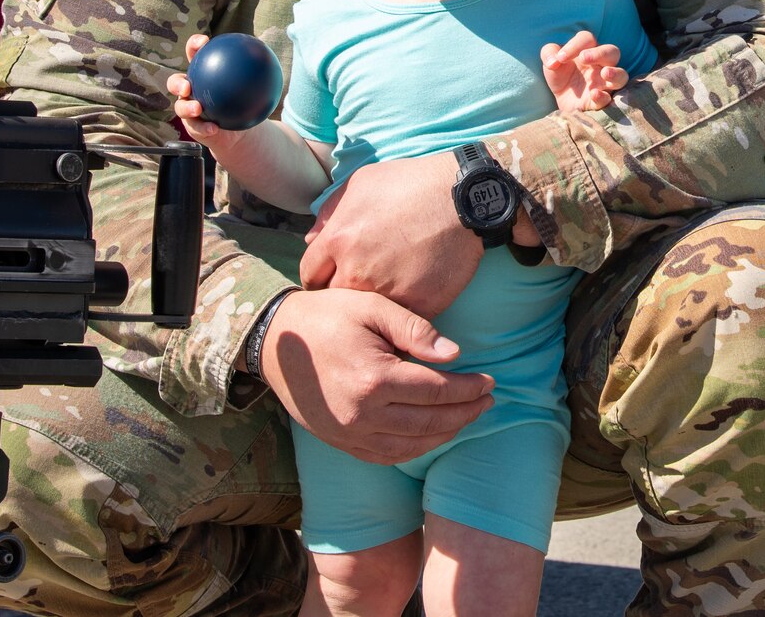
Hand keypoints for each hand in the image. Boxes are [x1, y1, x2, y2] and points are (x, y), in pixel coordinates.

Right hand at [166, 33, 250, 152]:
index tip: (203, 42)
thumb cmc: (243, 100)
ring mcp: (188, 108)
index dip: (194, 45)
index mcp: (201, 73)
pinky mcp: (192, 126)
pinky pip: (196, 127)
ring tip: (198, 109)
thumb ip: (255, 72)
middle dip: (177, 83)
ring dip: (187, 107)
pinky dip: (204, 127)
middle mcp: (190, 89)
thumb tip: (268, 58)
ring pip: (180, 107)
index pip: (194, 55)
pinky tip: (213, 128)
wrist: (238, 126)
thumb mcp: (250, 85)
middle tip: (187, 86)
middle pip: (175, 83)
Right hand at [260, 288, 493, 464]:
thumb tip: (455, 354)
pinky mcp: (339, 442)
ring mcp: (349, 434)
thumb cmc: (327, 315)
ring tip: (467, 417)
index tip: (489, 381)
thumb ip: (416, 329)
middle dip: (465, 412)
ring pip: (411, 445)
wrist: (274, 342)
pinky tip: (432, 435)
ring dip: (445, 434)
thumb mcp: (372, 307)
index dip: (468, 388)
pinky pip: (386, 456)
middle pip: (429, 422)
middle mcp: (363, 414)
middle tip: (487, 400)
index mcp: (375, 379)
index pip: (436, 390)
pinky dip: (415, 449)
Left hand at [300, 150, 479, 316]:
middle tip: (362, 282)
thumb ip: (330, 212)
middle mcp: (357, 270)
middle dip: (344, 291)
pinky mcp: (418, 305)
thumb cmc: (412, 183)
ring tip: (388, 288)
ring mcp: (388, 291)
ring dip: (374, 303)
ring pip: (368, 311)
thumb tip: (311, 239)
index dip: (322, 275)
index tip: (334, 274)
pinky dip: (404, 309)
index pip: (311, 275)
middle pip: (335, 298)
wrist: (464, 196)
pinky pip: (402, 318)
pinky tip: (413, 291)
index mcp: (338, 240)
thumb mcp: (362, 183)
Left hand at [541, 30, 628, 112]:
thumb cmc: (560, 76)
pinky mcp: (602, 101)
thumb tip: (554, 61)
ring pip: (621, 75)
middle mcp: (601, 64)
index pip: (588, 39)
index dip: (575, 45)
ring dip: (615, 73)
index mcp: (588, 50)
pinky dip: (603, 96)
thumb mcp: (550, 61)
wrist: (561, 100)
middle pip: (612, 52)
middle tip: (583, 58)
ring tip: (604, 73)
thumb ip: (549, 53)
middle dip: (600, 53)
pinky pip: (609, 98)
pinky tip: (594, 94)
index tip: (560, 57)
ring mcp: (604, 83)